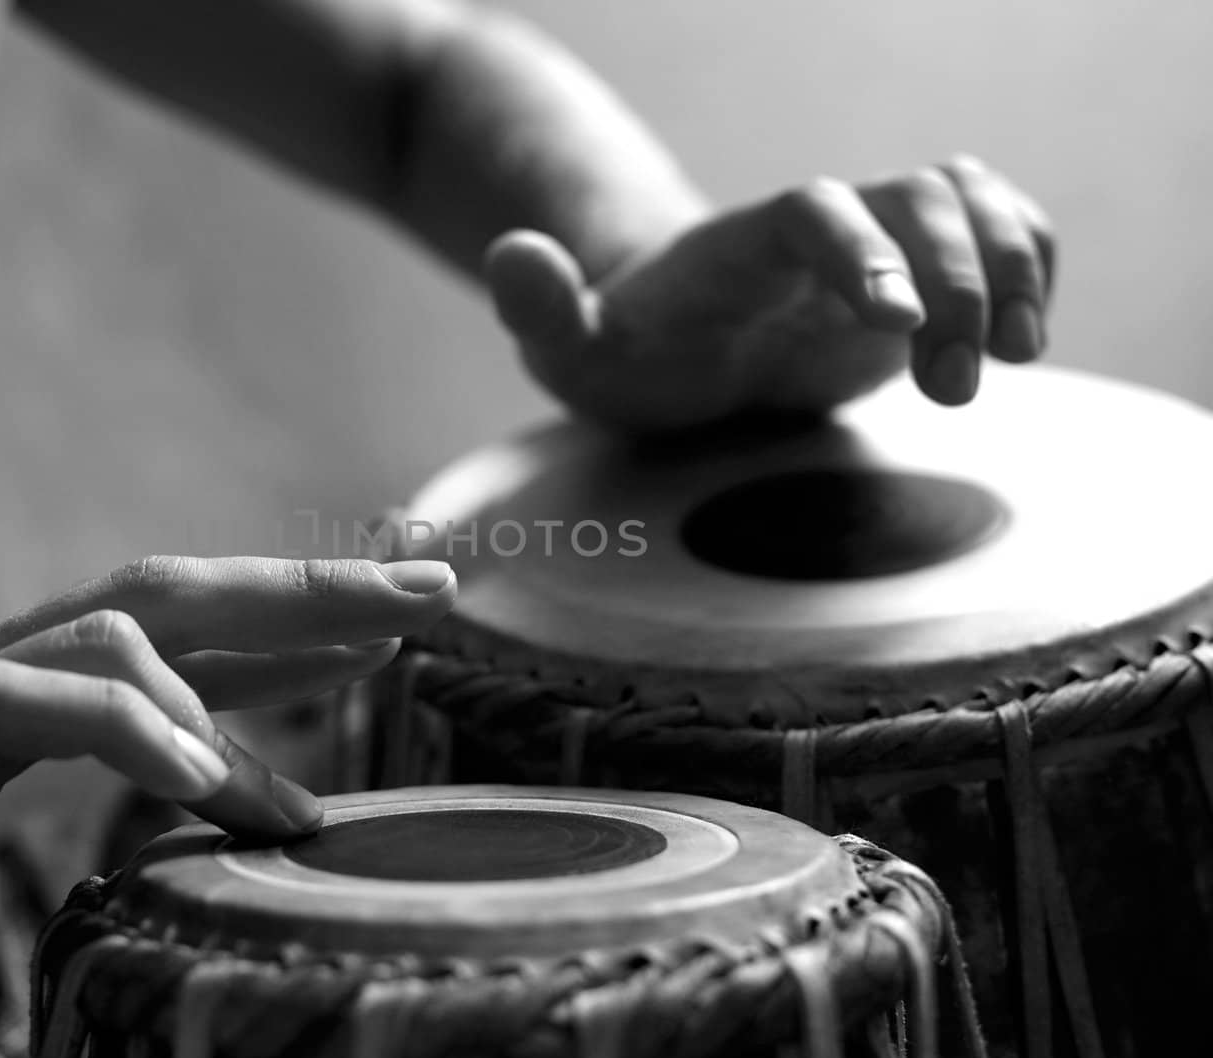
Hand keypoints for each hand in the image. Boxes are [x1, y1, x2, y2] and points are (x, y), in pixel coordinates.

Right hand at [0, 555, 455, 1000]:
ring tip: (318, 765)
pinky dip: (130, 733)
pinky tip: (200, 785)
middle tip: (436, 587)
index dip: (289, 618)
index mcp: (14, 687)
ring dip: (241, 678)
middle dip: (310, 589)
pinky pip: (28, 709)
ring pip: (119, 629)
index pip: (174, 630)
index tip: (393, 616)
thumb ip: (61, 788)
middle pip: (174, 593)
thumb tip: (201, 797)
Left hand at [486, 156, 1054, 431]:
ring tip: (1012, 360)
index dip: (862, 251)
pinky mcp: (914, 276)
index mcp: (739, 245)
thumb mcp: (569, 347)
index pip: (811, 211)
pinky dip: (1028, 263)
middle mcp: (816, 230)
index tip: (898, 323)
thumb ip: (542, 306)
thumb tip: (508, 256)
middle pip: (912, 194)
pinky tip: (1022, 335)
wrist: (672, 343)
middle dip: (956, 276)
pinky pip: (995, 231)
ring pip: (968, 199)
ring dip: (1007, 266)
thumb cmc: (622, 351)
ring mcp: (872, 246)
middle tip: (959, 384)